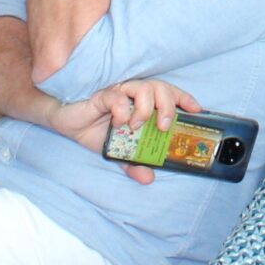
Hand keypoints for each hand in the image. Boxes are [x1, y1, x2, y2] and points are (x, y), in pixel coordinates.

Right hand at [54, 79, 202, 183]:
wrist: (68, 124)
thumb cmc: (96, 131)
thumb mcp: (118, 151)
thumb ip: (133, 163)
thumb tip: (148, 177)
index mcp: (142, 104)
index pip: (169, 94)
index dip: (184, 99)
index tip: (196, 110)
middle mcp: (134, 95)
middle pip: (160, 87)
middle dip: (167, 105)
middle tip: (164, 126)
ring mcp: (119, 93)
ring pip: (143, 87)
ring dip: (145, 108)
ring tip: (137, 126)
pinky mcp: (102, 95)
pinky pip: (116, 96)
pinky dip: (122, 109)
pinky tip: (120, 123)